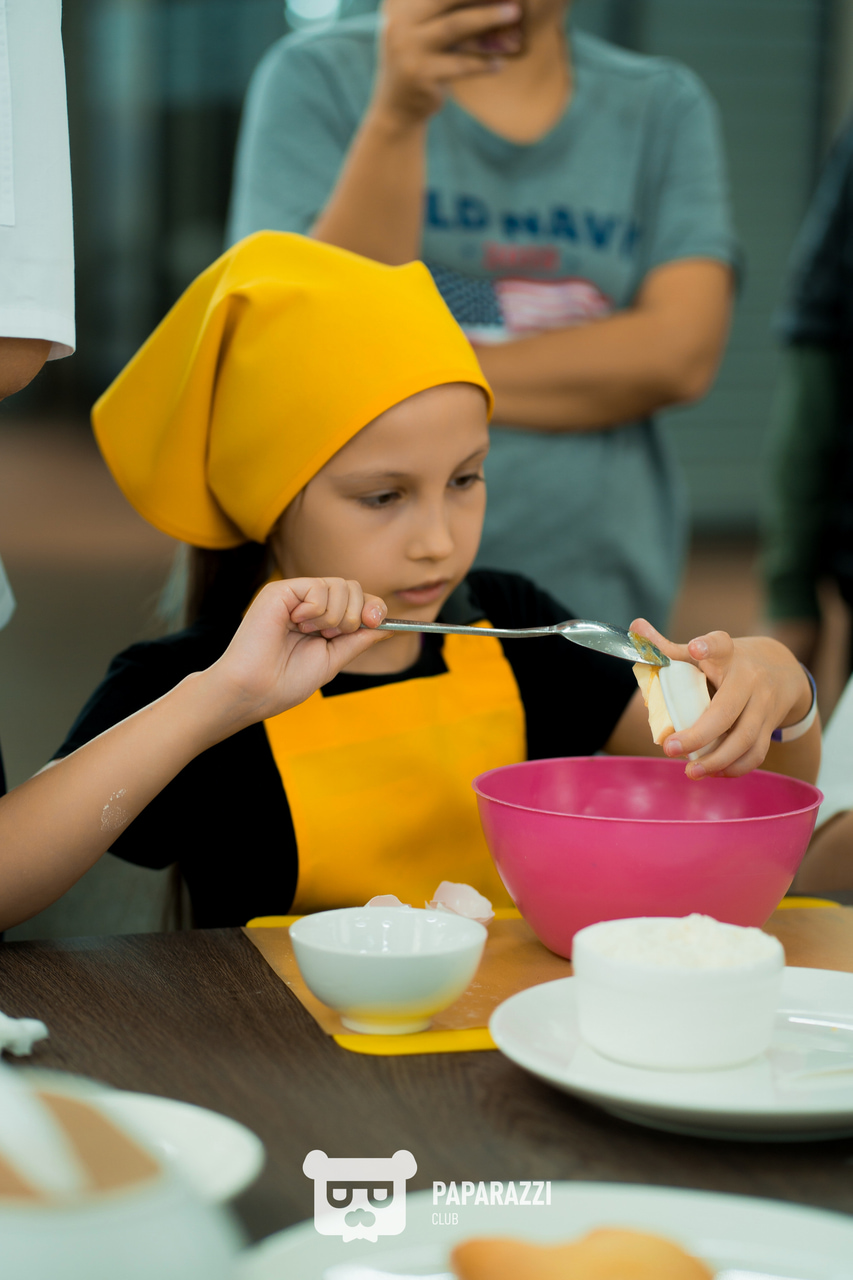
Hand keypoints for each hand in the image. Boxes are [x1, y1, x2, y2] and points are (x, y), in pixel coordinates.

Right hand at [202, 578, 388, 730]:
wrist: (256, 690)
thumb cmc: (287, 681)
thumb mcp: (334, 659)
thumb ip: (359, 640)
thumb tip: (389, 627)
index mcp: (322, 620)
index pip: (358, 600)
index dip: (372, 608)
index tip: (375, 623)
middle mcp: (309, 604)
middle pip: (353, 588)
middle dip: (353, 615)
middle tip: (330, 635)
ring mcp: (295, 595)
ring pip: (339, 585)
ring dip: (333, 617)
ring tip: (308, 633)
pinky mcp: (281, 591)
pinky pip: (318, 587)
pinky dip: (315, 610)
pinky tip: (295, 624)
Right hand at [372, 0, 522, 125]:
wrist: (397, 108)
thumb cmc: (420, 62)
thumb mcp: (424, 32)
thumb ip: (444, 13)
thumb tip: (492, 0)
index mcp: (400, 7)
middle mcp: (399, 23)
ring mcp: (408, 50)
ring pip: (455, 26)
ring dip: (488, 18)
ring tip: (515, 14)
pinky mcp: (422, 76)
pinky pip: (461, 65)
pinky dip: (484, 63)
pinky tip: (500, 63)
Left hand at [630, 619, 813, 779]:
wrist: (783, 670)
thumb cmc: (731, 662)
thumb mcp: (705, 650)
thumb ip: (669, 647)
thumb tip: (635, 627)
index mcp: (728, 654)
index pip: (720, 644)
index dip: (708, 646)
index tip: (696, 649)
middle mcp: (750, 679)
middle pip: (727, 710)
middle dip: (699, 735)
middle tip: (670, 749)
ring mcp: (764, 704)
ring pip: (746, 739)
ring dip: (717, 760)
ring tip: (691, 771)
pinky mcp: (771, 725)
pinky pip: (757, 753)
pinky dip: (736, 768)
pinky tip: (714, 772)